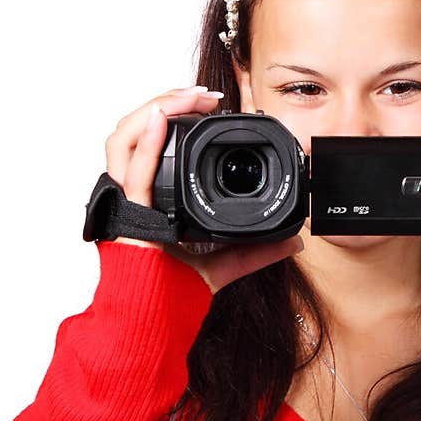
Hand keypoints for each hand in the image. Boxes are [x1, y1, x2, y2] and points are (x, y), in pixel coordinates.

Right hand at [103, 86, 304, 292]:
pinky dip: (148, 142)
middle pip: (136, 130)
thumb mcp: (225, 266)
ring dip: (157, 109)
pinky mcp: (130, 221)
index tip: (211, 107)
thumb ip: (257, 251)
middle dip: (169, 102)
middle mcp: (133, 196)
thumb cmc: (174, 295)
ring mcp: (127, 206)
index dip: (176, 116)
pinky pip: (134, 175)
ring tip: (189, 96)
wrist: (154, 324)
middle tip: (206, 95)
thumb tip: (295, 242)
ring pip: (125, 139)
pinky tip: (162, 118)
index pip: (153, 143)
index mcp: (150, 199)